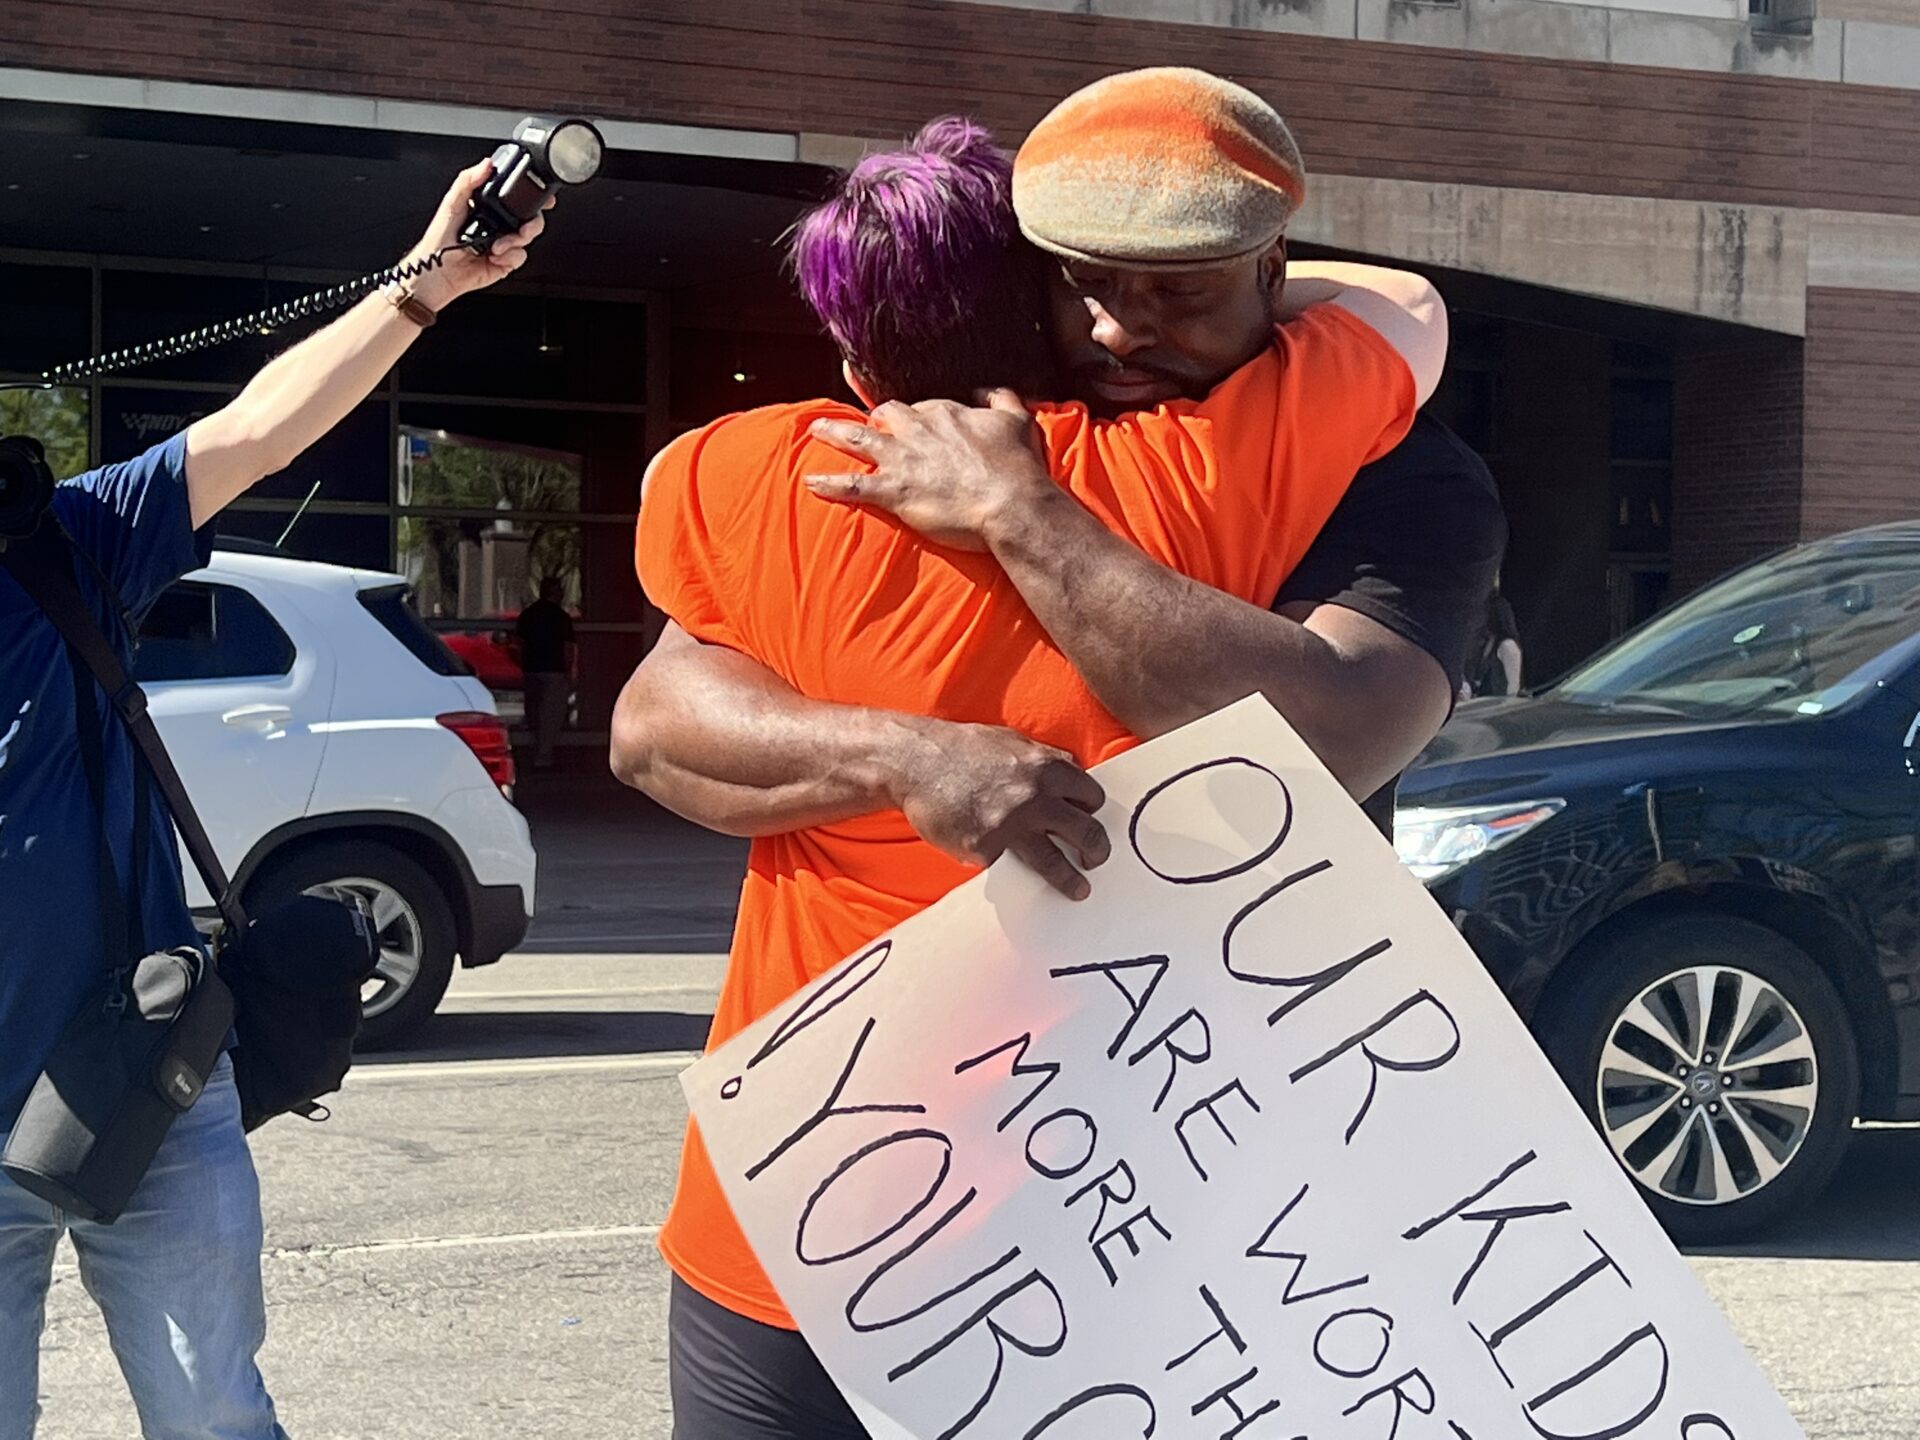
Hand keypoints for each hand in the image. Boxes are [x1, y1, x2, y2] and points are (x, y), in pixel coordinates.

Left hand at [404, 159, 552, 311]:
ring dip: (515, 242)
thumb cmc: (439, 240)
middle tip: (521, 227)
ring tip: (497, 245)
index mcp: (487, 208)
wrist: (438, 272)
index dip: (530, 197)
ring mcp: (503, 244)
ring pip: (527, 238)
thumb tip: (486, 164)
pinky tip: (494, 257)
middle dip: (531, 223)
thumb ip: (468, 180)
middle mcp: (497, 225)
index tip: (541, 198)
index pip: (515, 198)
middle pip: (529, 219)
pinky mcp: (505, 262)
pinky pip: (520, 257)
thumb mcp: (452, 202)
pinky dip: (509, 257)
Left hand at [805, 389, 1053, 552]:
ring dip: (834, 432)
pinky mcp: (894, 491)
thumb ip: (1001, 398)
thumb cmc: (1019, 467)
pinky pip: (852, 485)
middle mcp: (918, 430)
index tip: (918, 423)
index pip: (923, 406)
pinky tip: (811, 482)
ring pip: (858, 438)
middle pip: (885, 413)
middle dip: (875, 417)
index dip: (919, 416)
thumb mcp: (1019, 420)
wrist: (1012, 505)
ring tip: (816, 428)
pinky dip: (830, 483)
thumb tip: (987, 389)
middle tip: (869, 423)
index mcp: (945, 412)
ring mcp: (902, 460)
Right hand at [889, 718, 1109, 899]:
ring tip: (1080, 890)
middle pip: (1086, 832)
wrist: (914, 761)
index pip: (1091, 797)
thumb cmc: (961, 748)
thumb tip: (1072, 775)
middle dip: (1097, 850)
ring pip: (1056, 862)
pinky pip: (1008, 866)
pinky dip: (1011, 868)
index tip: (1089, 821)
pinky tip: (1011, 869)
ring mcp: (1011, 826)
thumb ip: (1045, 759)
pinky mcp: (985, 849)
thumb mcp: (1012, 741)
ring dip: (1073, 879)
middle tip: (1096, 859)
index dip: (1092, 811)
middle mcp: (1036, 797)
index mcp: (1047, 767)